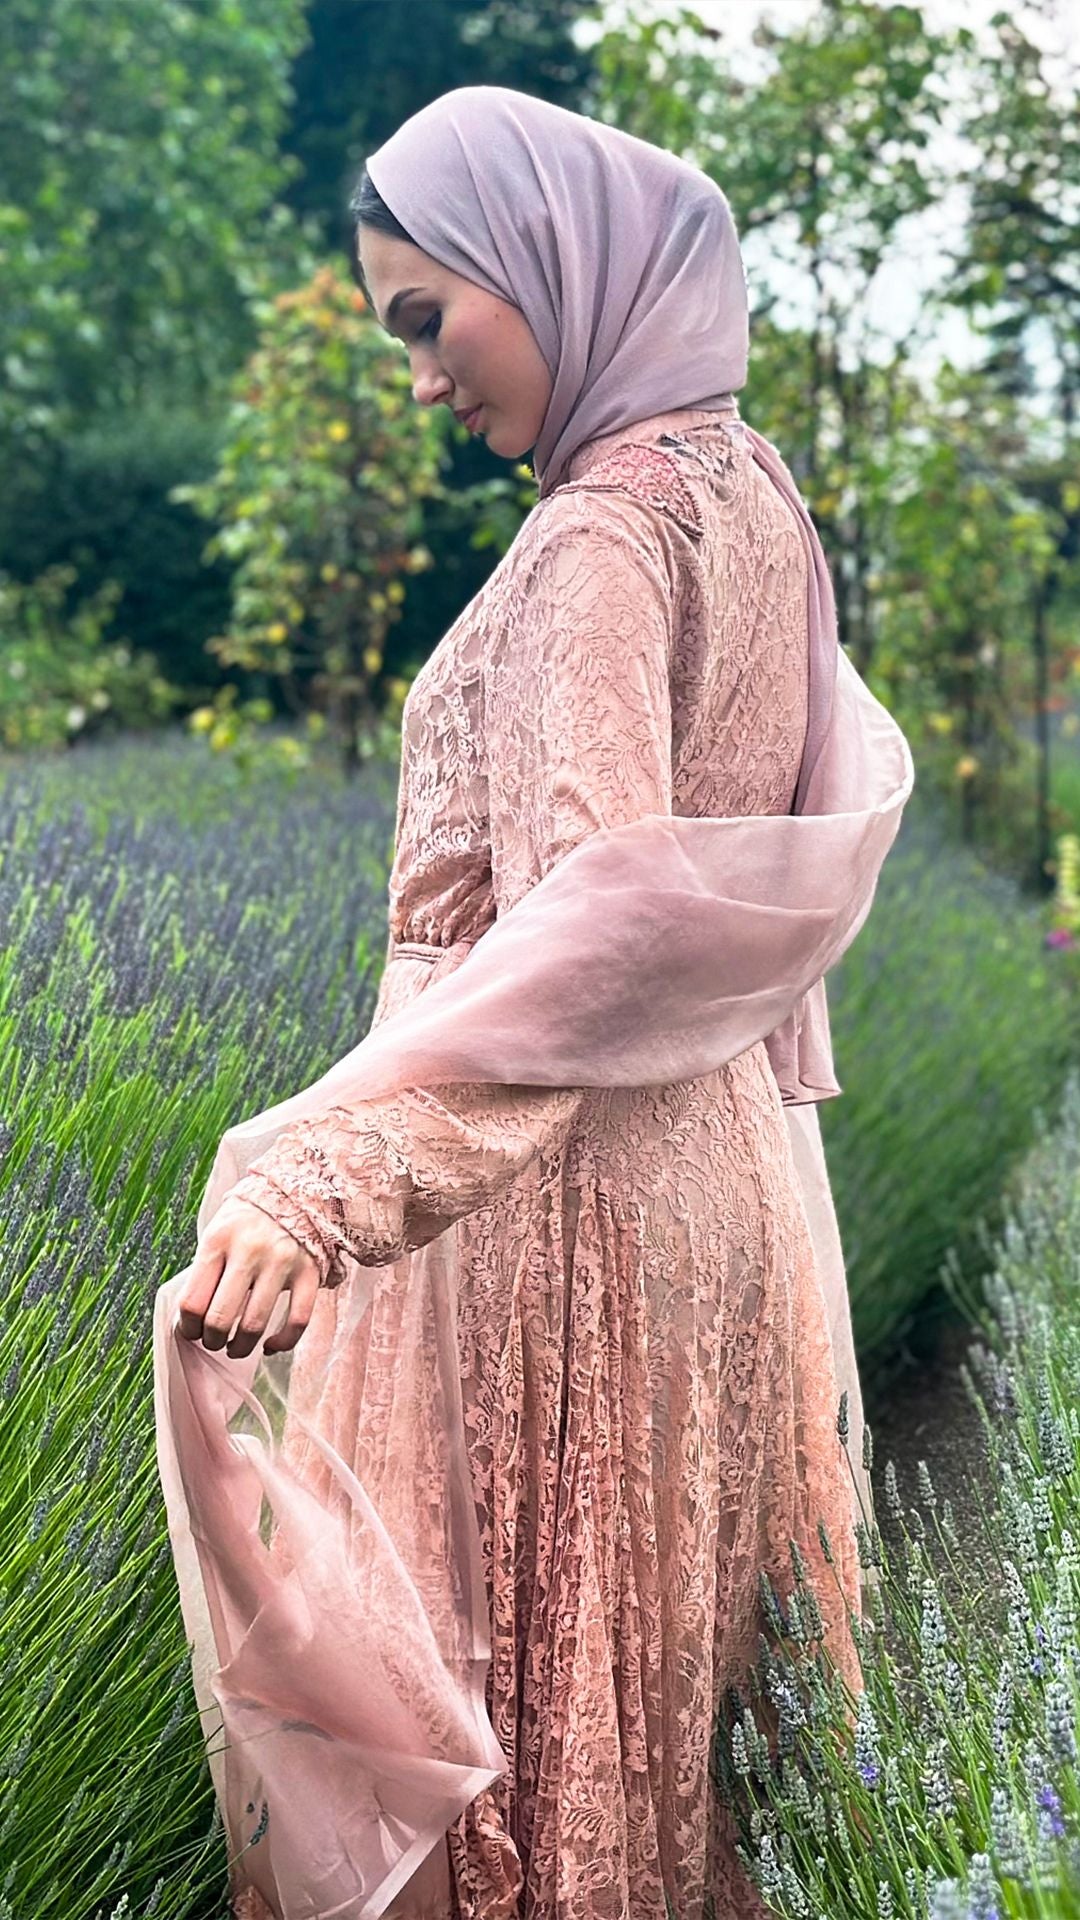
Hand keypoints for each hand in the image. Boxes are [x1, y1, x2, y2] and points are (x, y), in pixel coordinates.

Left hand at [177, 1194, 321, 1358]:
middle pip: (220, 1319)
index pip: (192, 1302)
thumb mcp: (217, 1234)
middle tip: (214, 1341)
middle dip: (212, 1340)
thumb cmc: (247, 1220)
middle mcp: (249, 1250)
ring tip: (236, 1348)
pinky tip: (270, 1345)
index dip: (188, 1328)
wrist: (295, 1190)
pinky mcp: (309, 1272)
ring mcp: (282, 1262)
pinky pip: (297, 1320)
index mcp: (218, 1240)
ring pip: (255, 1325)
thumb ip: (205, 1272)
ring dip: (240, 1347)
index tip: (192, 1332)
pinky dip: (282, 1342)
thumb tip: (190, 1321)